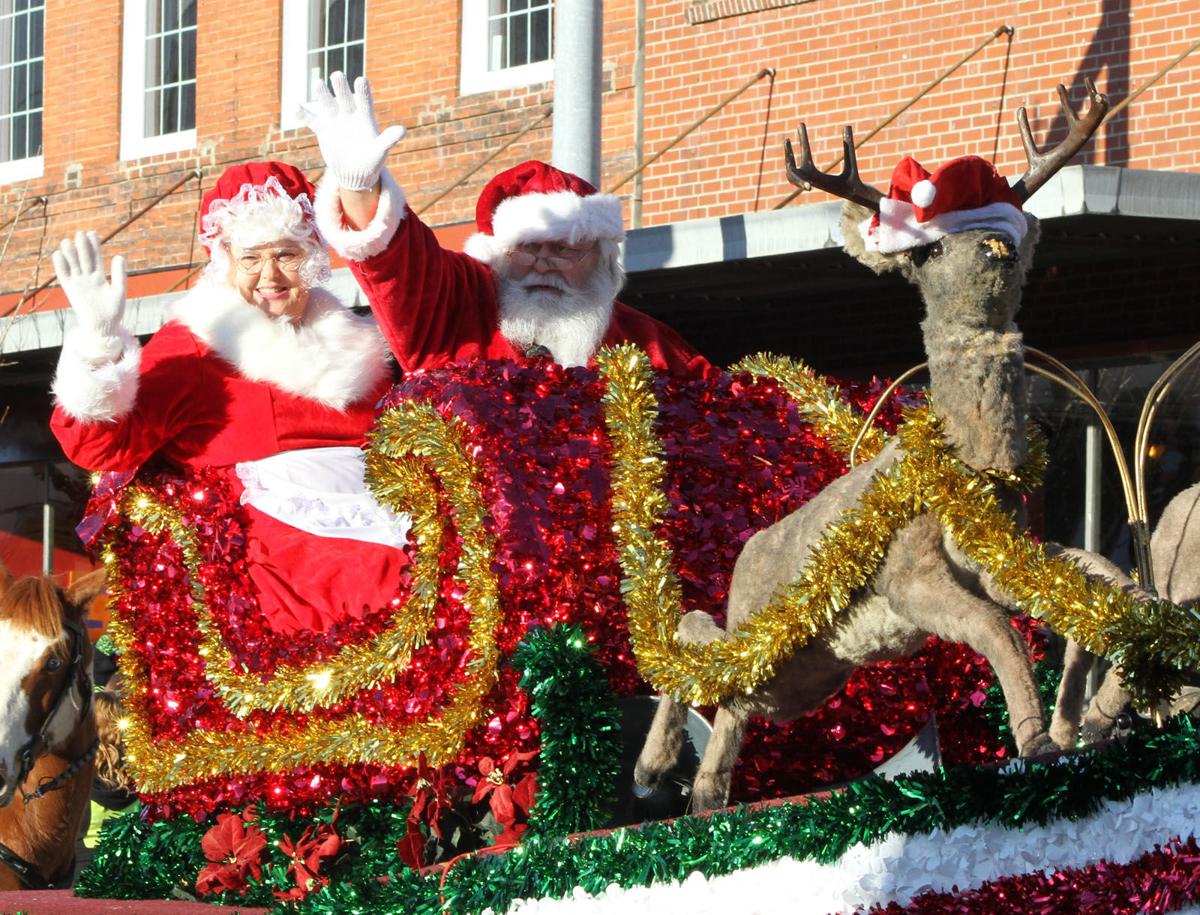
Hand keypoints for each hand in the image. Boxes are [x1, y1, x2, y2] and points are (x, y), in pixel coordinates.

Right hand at [52, 231, 127, 361]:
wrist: (103, 327)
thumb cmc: (114, 311)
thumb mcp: (119, 291)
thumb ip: (119, 274)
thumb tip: (119, 256)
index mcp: (100, 277)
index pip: (96, 258)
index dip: (94, 246)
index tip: (93, 233)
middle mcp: (88, 278)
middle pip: (84, 259)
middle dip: (82, 246)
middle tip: (80, 233)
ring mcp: (78, 283)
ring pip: (73, 265)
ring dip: (70, 254)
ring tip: (68, 241)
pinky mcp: (70, 290)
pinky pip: (64, 276)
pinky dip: (61, 266)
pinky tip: (58, 254)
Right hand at [298, 71, 406, 190]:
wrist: (355, 172)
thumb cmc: (371, 161)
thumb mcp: (380, 152)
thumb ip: (389, 140)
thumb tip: (403, 130)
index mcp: (365, 118)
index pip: (365, 102)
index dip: (363, 92)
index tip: (361, 80)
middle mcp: (350, 114)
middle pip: (345, 98)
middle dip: (341, 87)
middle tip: (338, 75)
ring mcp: (336, 120)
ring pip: (328, 104)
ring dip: (323, 94)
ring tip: (318, 82)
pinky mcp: (324, 129)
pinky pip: (312, 120)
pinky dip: (303, 114)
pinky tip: (294, 107)